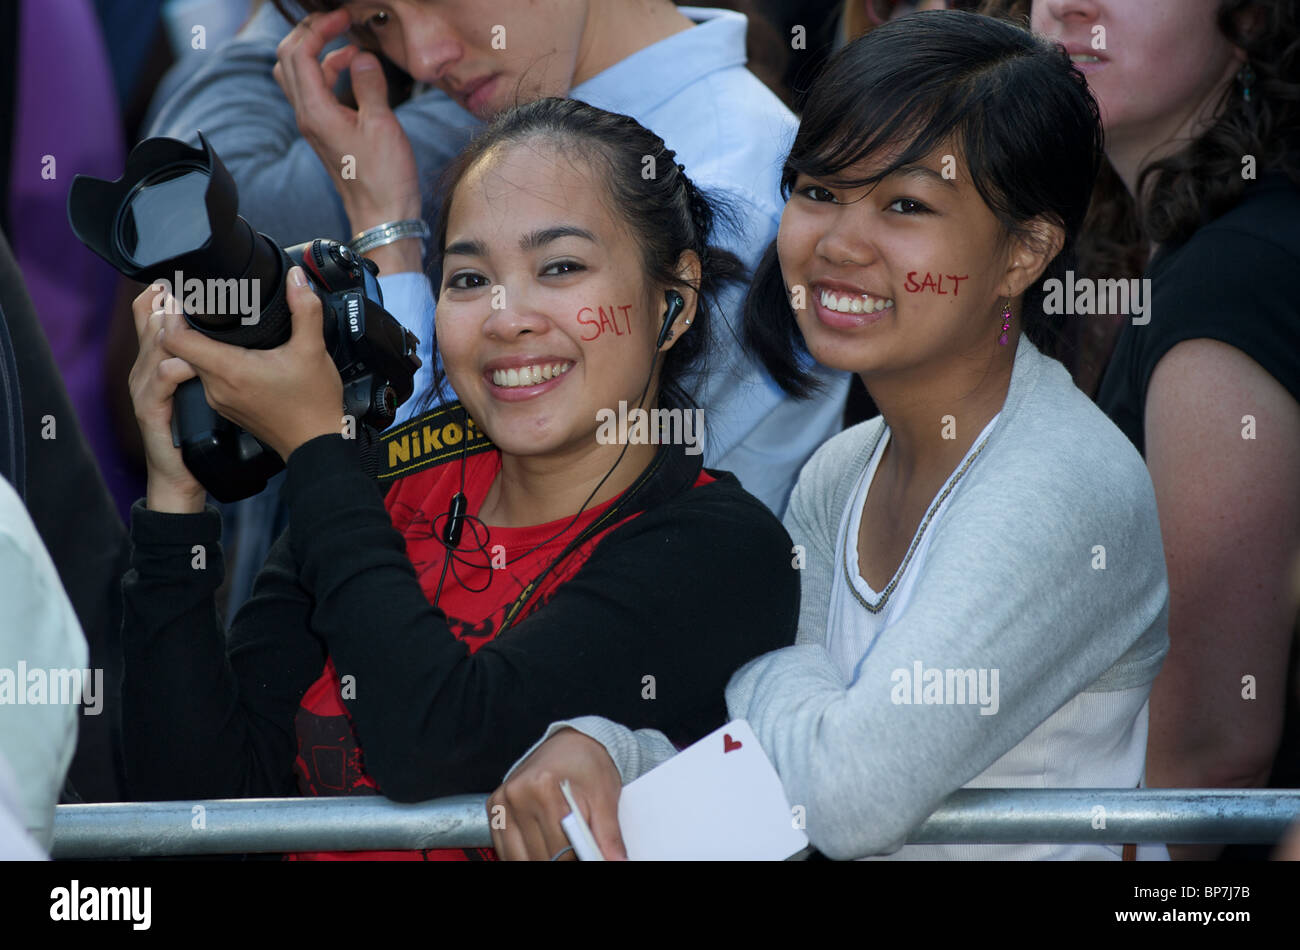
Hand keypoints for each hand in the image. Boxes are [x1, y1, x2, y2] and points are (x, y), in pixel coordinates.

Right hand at [128, 285, 205, 512]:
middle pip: (150, 323)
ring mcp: (146, 388)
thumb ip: (211, 359)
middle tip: (186, 286)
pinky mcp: (150, 409)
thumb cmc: (196, 430)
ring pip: (154, 347)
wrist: (185, 473)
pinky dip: (174, 370)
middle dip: (167, 304)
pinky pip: (160, 381)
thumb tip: (233, 331)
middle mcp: (149, 368)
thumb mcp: (207, 389)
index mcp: (162, 359)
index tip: (184, 276)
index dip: (164, 294)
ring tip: (188, 316)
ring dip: (171, 331)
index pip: (156, 316)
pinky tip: (189, 364)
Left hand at [156, 267, 343, 462]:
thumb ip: (304, 309)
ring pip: (190, 364)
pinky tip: (227, 350)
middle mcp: (216, 386)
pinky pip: (205, 378)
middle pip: (178, 349)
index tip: (182, 296)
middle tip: (191, 300)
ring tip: (207, 321)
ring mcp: (219, 399)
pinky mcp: (226, 407)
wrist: (316, 444)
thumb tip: (297, 278)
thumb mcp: (313, 350)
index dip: (172, 313)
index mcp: (229, 370)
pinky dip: (207, 360)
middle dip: (180, 323)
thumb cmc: (313, 404)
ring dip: (193, 342)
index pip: (175, 339)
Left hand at [273, 10, 421, 238]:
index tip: (344, 18)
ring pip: (299, 75)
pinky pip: (315, 91)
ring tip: (350, 46)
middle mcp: (307, 116)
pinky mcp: (325, 132)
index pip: (299, 54)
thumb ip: (370, 85)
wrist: (382, 216)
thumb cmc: (385, 179)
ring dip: (318, 52)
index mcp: (316, 112)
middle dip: (310, 34)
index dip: (319, 28)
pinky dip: (328, 72)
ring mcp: (314, 125)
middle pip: (288, 59)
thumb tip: (363, 58)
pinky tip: (354, 71)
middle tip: (339, 23)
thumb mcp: (383, 126)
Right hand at [488, 729, 627, 860]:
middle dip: (562, 860)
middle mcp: (517, 794)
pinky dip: (524, 855)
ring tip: (562, 848)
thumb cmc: (590, 769)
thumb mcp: (606, 799)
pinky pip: (505, 849)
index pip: (560, 850)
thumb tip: (618, 862)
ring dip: (541, 859)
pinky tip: (542, 846)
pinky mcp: (494, 808)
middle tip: (577, 852)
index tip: (587, 857)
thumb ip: (609, 836)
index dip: (577, 859)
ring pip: (519, 857)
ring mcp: (502, 802)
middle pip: (539, 856)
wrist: (573, 744)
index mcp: (544, 788)